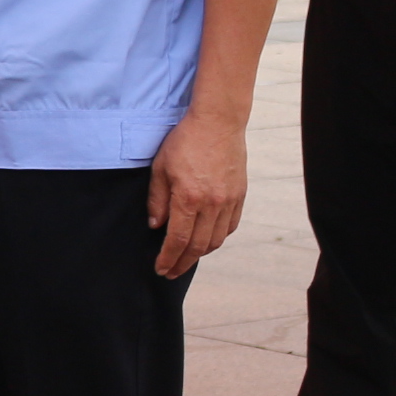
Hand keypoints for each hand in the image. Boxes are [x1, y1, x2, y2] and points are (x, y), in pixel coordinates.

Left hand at [147, 111, 246, 277]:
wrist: (218, 123)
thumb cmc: (184, 142)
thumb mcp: (160, 169)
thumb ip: (157, 201)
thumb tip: (156, 226)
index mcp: (189, 199)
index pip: (177, 240)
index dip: (168, 259)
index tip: (160, 269)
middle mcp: (212, 204)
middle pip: (198, 246)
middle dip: (182, 263)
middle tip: (170, 272)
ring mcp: (229, 200)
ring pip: (217, 239)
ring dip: (201, 254)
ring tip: (186, 259)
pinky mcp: (240, 195)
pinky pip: (230, 226)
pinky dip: (218, 238)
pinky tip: (207, 241)